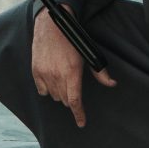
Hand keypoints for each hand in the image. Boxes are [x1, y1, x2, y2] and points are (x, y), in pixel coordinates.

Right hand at [31, 5, 115, 127]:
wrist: (51, 24)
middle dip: (71, 98)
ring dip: (60, 93)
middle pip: (65, 100)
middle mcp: (58, 75)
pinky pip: (42, 90)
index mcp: (72, 72)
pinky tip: (51, 80)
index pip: (75, 101)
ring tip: (62, 80)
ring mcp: (45, 74)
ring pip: (54, 96)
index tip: (81, 123)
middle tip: (73, 87)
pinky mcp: (36, 71)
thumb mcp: (88, 54)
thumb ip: (100, 72)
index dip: (79, 114)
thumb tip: (112, 84)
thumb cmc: (72, 39)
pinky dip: (47, 89)